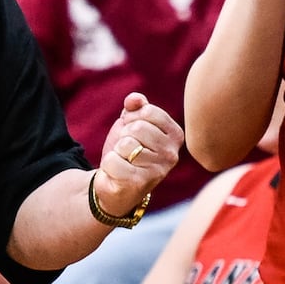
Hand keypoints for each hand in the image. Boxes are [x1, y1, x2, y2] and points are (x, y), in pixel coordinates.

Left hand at [93, 92, 183, 216]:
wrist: (116, 183)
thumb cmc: (128, 150)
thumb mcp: (132, 123)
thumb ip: (136, 107)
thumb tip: (134, 99)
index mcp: (175, 135)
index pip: (148, 111)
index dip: (132, 117)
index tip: (133, 131)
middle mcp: (172, 154)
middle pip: (137, 127)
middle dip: (124, 135)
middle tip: (127, 149)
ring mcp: (158, 170)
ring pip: (125, 144)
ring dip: (117, 151)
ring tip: (124, 160)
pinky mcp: (139, 184)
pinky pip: (113, 160)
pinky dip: (108, 164)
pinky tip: (118, 173)